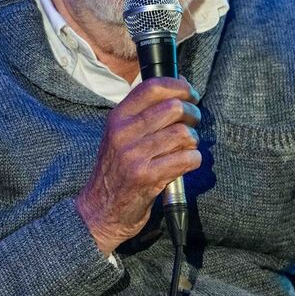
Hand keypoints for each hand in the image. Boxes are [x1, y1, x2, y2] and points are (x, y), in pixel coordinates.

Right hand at [75, 77, 201, 255]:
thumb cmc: (118, 169)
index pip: (153, 87)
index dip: (180, 86)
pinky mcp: (147, 177)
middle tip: (193, 123)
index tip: (191, 94)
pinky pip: (187, 158)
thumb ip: (145, 112)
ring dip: (193, 141)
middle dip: (192, 114)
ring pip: (184, 133)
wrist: (100, 209)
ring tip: (186, 147)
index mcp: (118, 117)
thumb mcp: (121, 134)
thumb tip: (182, 86)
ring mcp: (134, 155)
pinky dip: (194, 160)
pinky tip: (186, 163)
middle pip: (174, 108)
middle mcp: (124, 133)